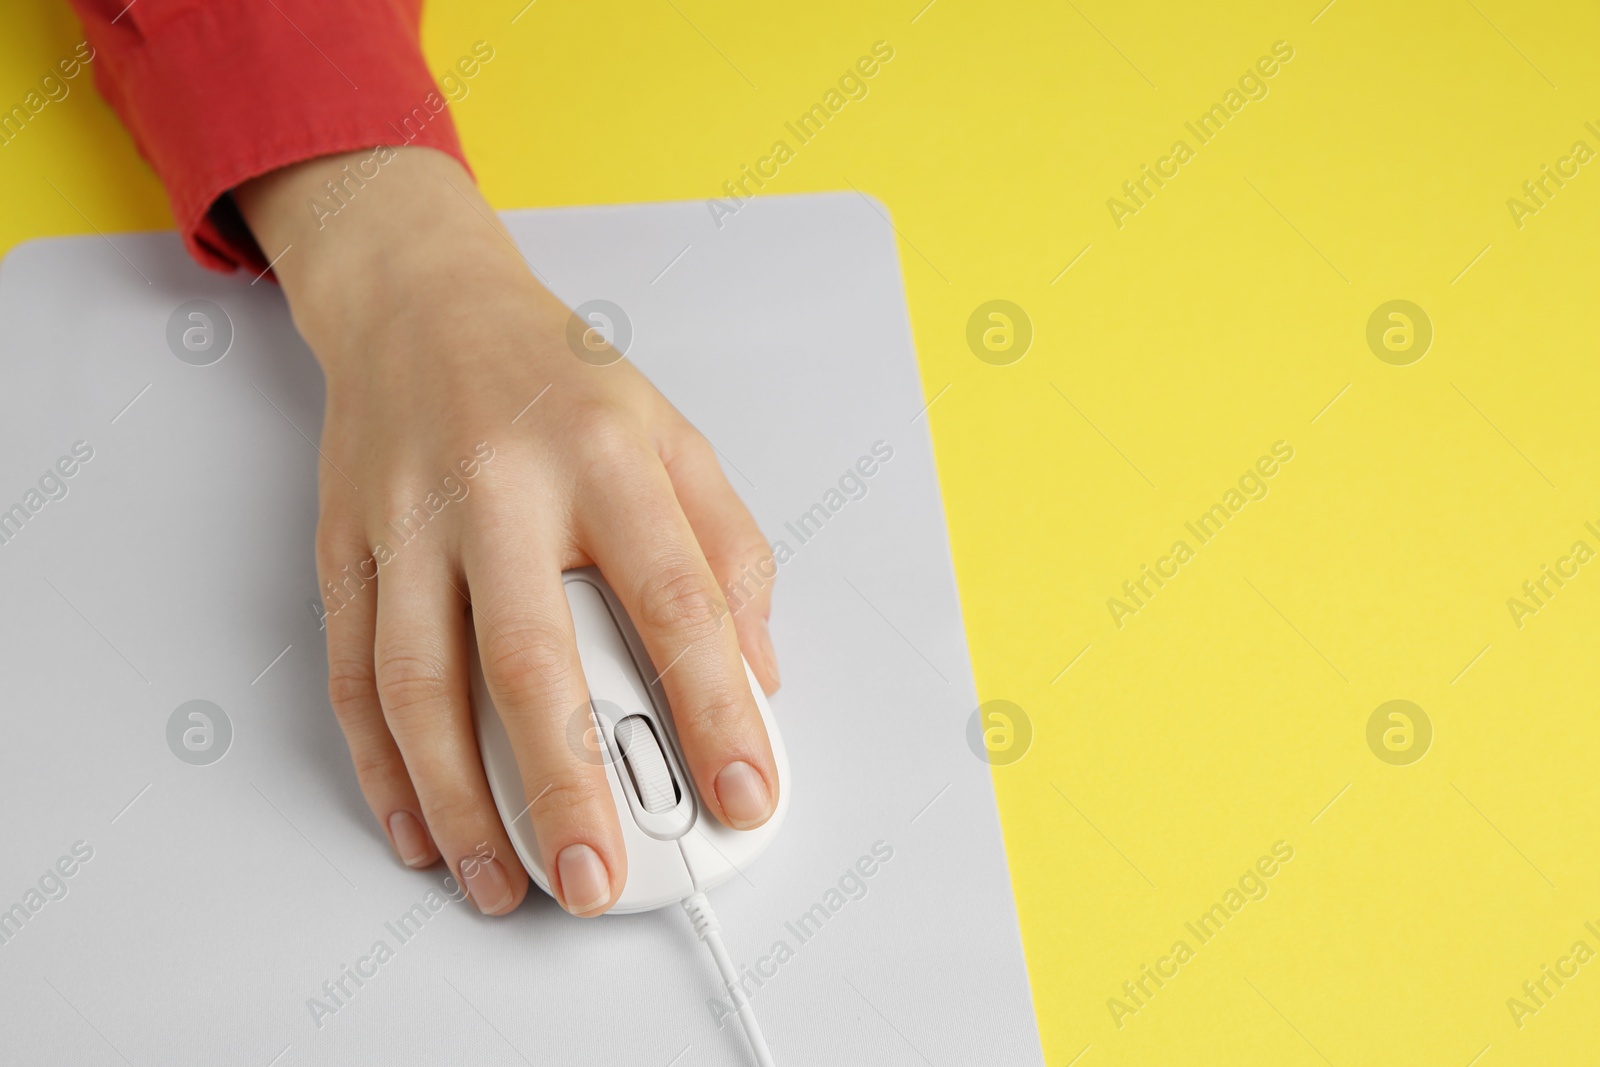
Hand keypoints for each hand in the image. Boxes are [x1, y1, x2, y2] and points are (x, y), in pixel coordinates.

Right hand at [236, 147, 780, 916]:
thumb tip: (756, 674)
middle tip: (599, 877)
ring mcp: (410, 518)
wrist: (420, 300)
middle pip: (532, 662)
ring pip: (420, 687)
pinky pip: (354, 674)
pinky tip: (419, 826)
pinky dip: (381, 766)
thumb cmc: (557, 379)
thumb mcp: (674, 435)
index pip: (677, 603)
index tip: (745, 793)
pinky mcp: (345, 545)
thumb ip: (729, 551)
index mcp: (606, 457)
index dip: (718, 710)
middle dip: (568, 789)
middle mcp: (502, 488)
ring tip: (503, 881)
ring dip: (460, 803)